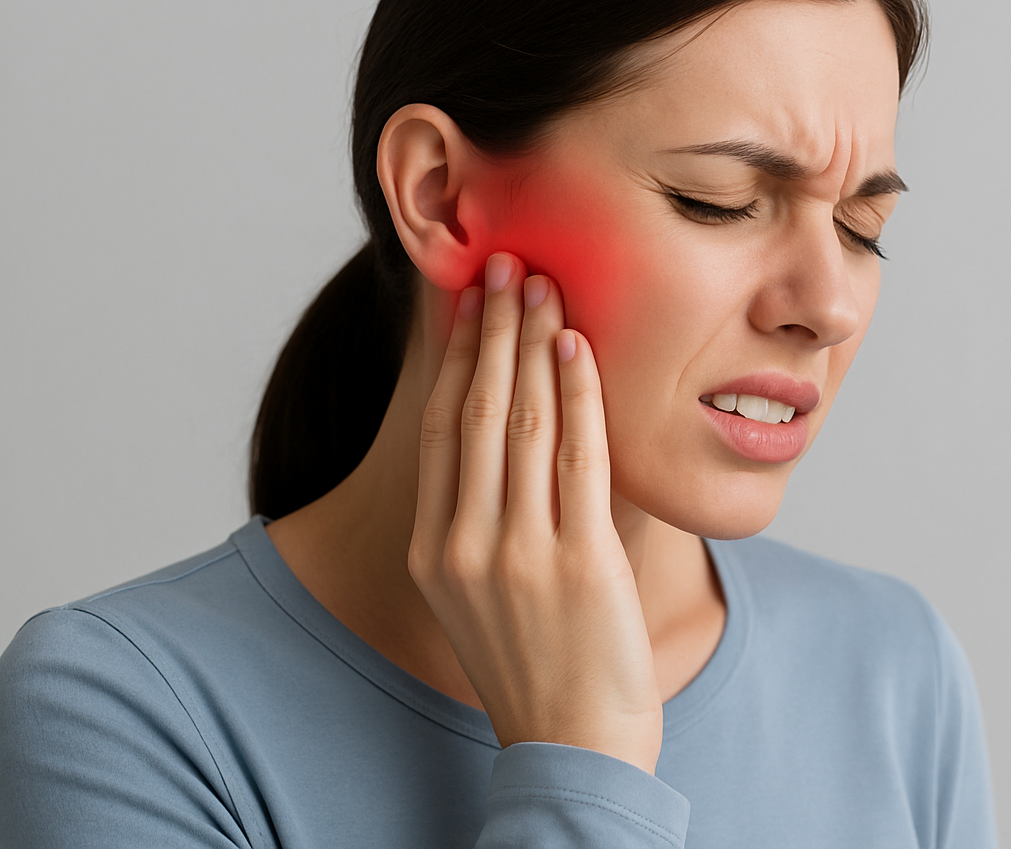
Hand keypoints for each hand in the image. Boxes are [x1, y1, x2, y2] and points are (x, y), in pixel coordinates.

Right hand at [408, 252, 663, 772]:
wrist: (576, 745)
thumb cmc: (538, 664)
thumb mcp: (477, 593)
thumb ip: (477, 521)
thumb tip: (498, 437)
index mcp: (431, 550)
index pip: (440, 429)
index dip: (453, 357)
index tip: (465, 300)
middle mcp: (464, 546)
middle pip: (474, 411)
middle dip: (489, 329)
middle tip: (503, 265)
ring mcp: (519, 554)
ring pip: (521, 423)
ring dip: (531, 344)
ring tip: (541, 285)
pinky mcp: (578, 563)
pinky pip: (577, 458)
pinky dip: (576, 395)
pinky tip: (576, 347)